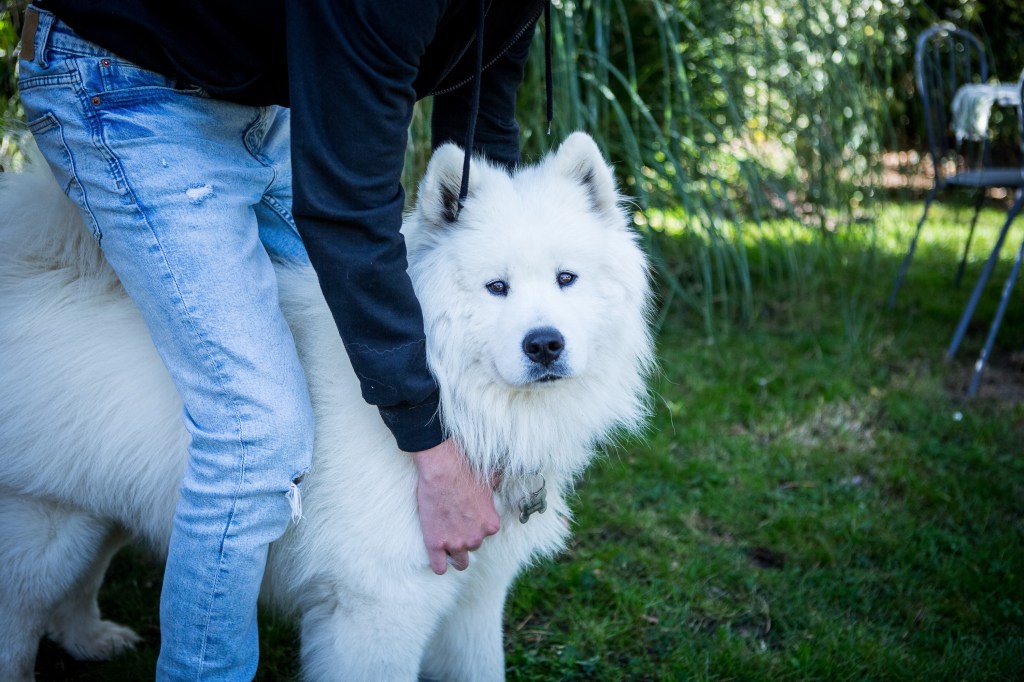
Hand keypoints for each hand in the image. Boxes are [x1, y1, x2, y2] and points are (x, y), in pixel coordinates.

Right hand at [411, 438, 499, 574]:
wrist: (442, 470)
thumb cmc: (465, 473)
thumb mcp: (489, 482)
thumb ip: (495, 489)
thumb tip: (500, 479)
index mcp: (491, 525)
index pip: (485, 536)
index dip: (475, 527)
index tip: (466, 520)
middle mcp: (476, 538)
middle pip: (472, 547)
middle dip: (465, 538)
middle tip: (454, 525)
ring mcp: (456, 543)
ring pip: (459, 562)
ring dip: (454, 554)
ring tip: (447, 542)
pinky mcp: (436, 544)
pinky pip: (439, 567)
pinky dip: (439, 565)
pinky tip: (437, 557)